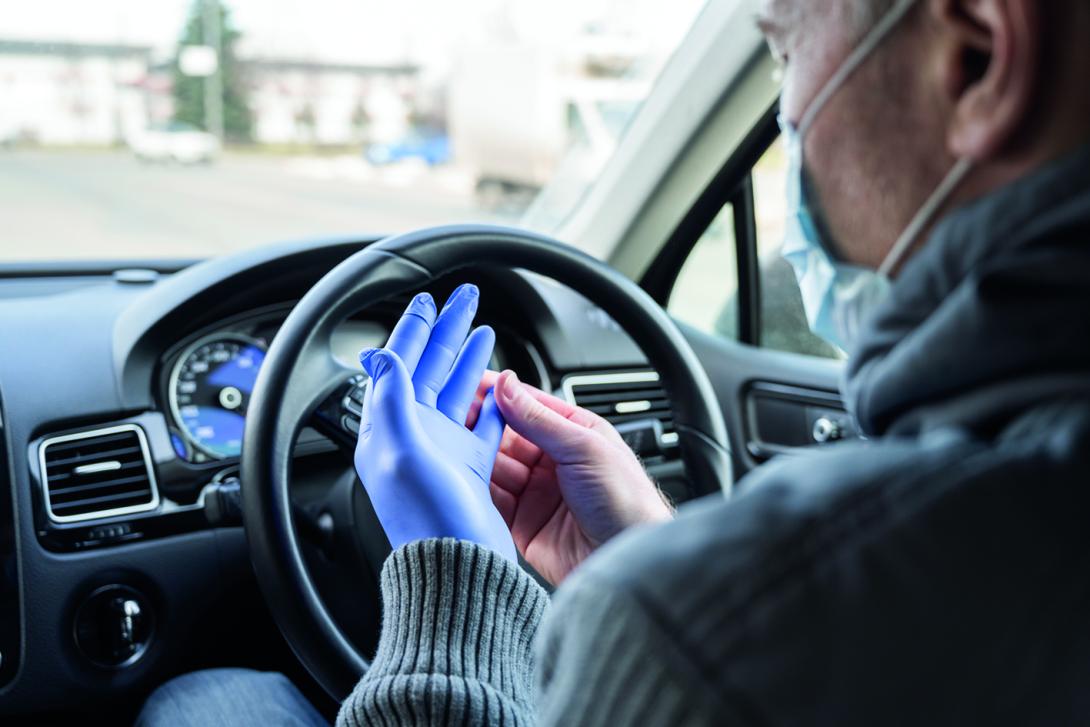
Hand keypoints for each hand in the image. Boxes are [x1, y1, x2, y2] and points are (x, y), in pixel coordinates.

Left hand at [355, 284, 515, 560]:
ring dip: (468, 359)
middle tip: (463, 299)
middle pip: (430, 370)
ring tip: (482, 330)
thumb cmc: (426, 518)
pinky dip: (492, 400)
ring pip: (458, 392)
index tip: (425, 301)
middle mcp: (414, 437)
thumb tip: (382, 356)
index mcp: (391, 429)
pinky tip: (501, 384)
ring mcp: (444, 451)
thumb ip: (393, 399)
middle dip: (446, 331)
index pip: (399, 365)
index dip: (412, 330)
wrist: (458, 566)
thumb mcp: (401, 451)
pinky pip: (483, 424)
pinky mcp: (470, 468)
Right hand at [473, 370, 672, 584]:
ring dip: (474, 456)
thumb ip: (539, 418)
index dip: (498, 394)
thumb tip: (506, 385)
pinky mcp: (522, 523)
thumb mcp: (583, 448)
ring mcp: (536, 491)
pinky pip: (491, 499)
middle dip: (480, 425)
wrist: (627, 561)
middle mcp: (552, 460)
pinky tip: (462, 478)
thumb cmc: (626, 502)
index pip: (528, 405)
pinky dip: (474, 489)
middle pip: (505, 435)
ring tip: (452, 446)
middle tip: (452, 416)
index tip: (469, 384)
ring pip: (493, 466)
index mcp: (574, 433)